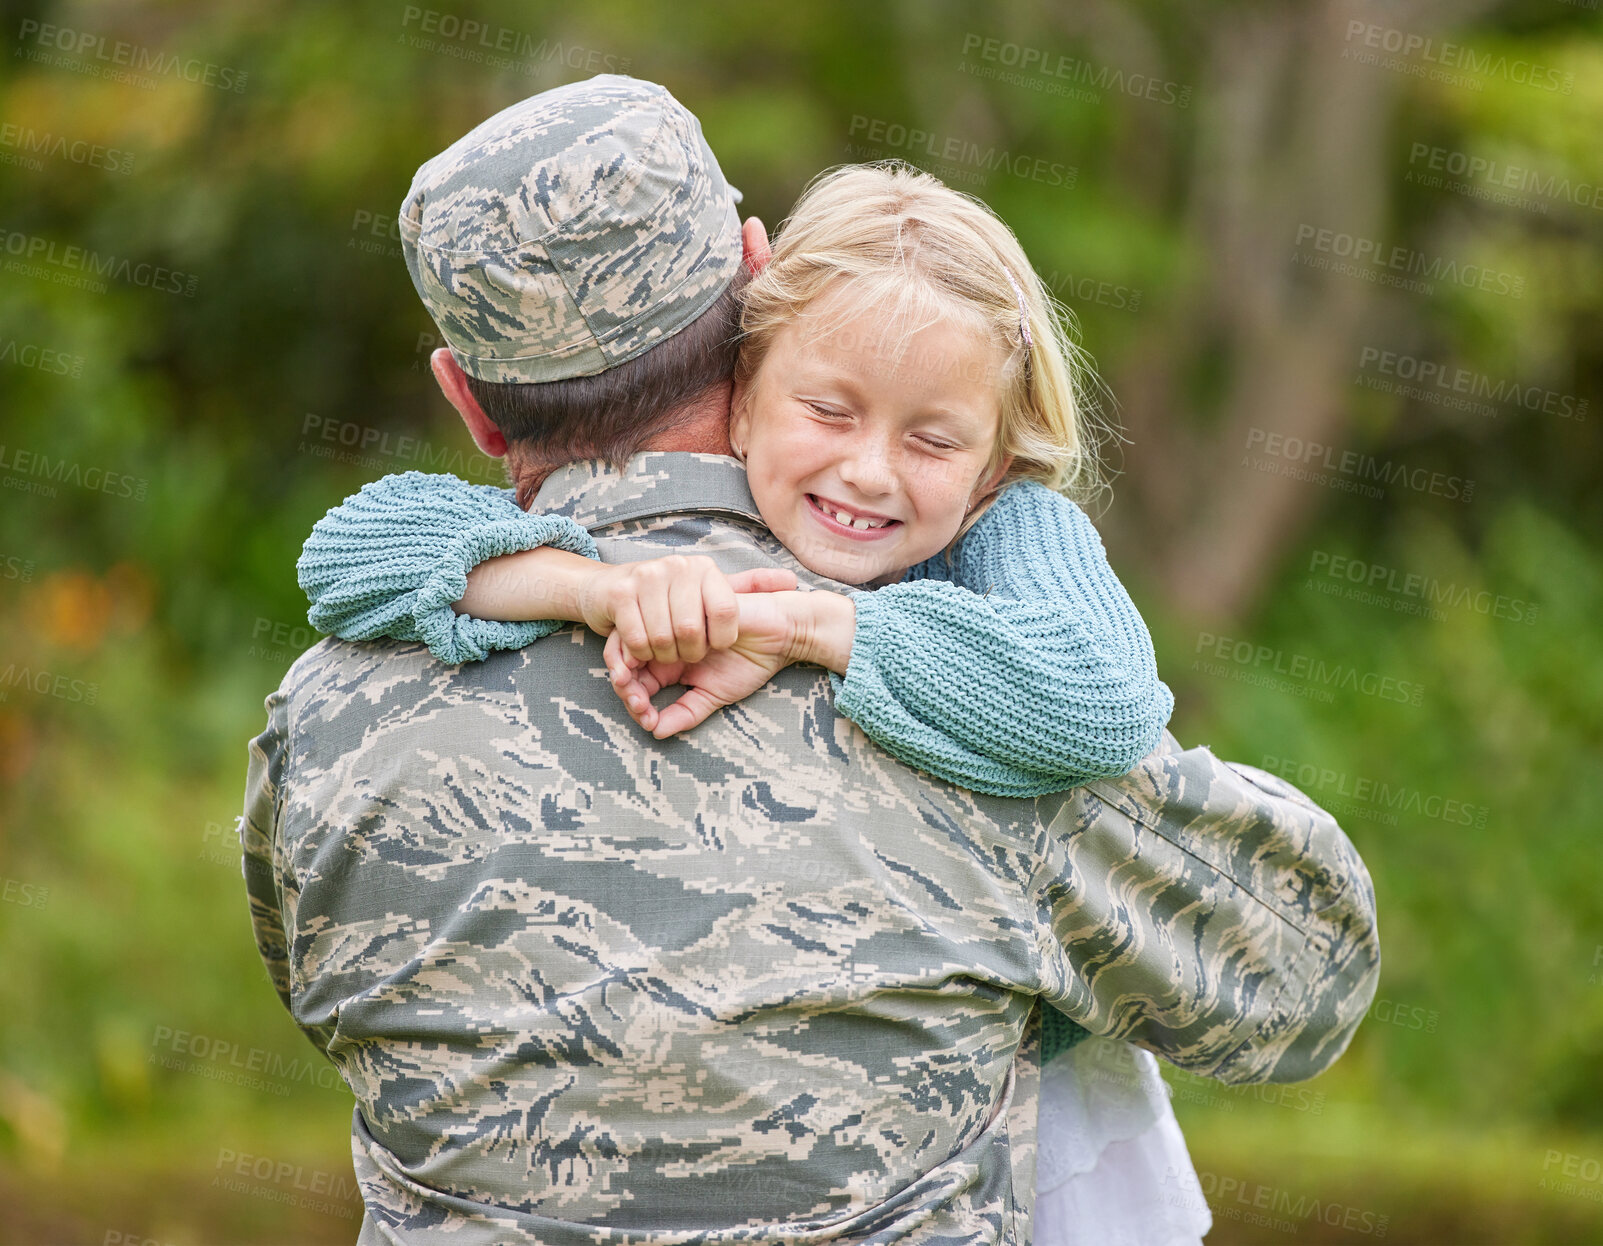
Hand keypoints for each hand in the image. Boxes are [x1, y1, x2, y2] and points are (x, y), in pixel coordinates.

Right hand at [578, 555, 796, 664]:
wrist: (606, 590)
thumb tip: (793, 580)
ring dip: (662, 658)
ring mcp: (647, 576)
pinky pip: (636, 639)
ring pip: (663, 639)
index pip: (728, 611)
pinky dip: (638, 656)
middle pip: (692, 631)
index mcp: (705, 569)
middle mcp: (678, 566)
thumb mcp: (710, 591)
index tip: (713, 646)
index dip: (722, 639)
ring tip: (662, 656)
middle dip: (688, 654)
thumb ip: (750, 588)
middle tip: (683, 656)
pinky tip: (640, 652)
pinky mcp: (620, 593)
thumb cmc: (666, 599)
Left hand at [605, 590, 855, 736]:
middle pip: (624, 653)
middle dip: (624, 682)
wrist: (783, 633)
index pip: (631, 672)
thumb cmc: (752, 662)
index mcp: (666, 657)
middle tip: (638, 703)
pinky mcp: (690, 599)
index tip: (643, 714)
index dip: (628, 693)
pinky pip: (660, 617)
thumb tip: (656, 732)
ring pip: (635, 635)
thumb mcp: (713, 696)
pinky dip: (658, 639)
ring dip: (638, 665)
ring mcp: (675, 615)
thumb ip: (686, 713)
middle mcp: (665, 635)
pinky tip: (672, 655)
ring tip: (648, 688)